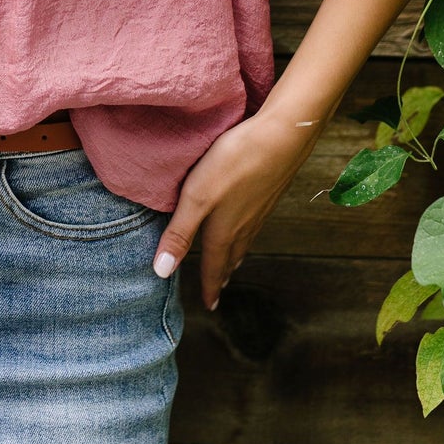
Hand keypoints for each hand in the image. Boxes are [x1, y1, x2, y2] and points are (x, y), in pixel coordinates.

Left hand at [151, 108, 324, 311]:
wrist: (281, 137)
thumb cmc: (234, 163)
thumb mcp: (196, 197)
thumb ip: (179, 233)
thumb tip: (162, 272)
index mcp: (223, 230)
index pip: (214, 266)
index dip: (210, 287)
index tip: (210, 306)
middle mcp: (244, 224)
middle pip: (231, 256)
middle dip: (223, 273)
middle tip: (218, 287)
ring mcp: (259, 208)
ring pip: (245, 239)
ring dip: (235, 254)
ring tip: (230, 261)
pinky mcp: (268, 191)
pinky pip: (254, 222)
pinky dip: (246, 233)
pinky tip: (247, 221)